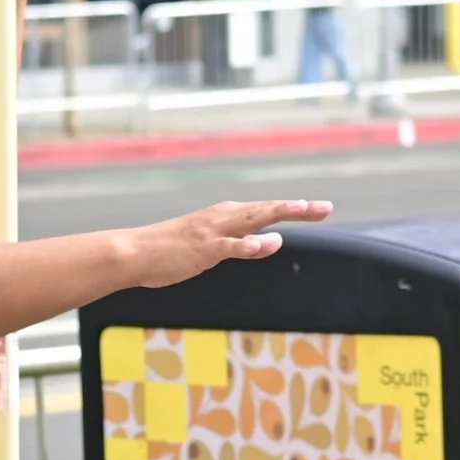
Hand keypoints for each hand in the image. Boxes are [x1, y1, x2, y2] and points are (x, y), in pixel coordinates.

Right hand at [133, 199, 334, 286]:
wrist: (135, 252)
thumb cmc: (173, 250)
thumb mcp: (215, 246)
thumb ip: (245, 244)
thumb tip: (273, 240)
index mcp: (227, 215)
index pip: (267, 210)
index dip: (296, 209)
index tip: (321, 208)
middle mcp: (224, 217)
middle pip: (267, 210)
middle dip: (297, 209)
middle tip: (325, 207)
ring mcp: (213, 231)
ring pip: (251, 220)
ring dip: (277, 213)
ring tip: (302, 209)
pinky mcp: (202, 248)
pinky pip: (228, 247)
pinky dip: (246, 245)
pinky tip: (264, 243)